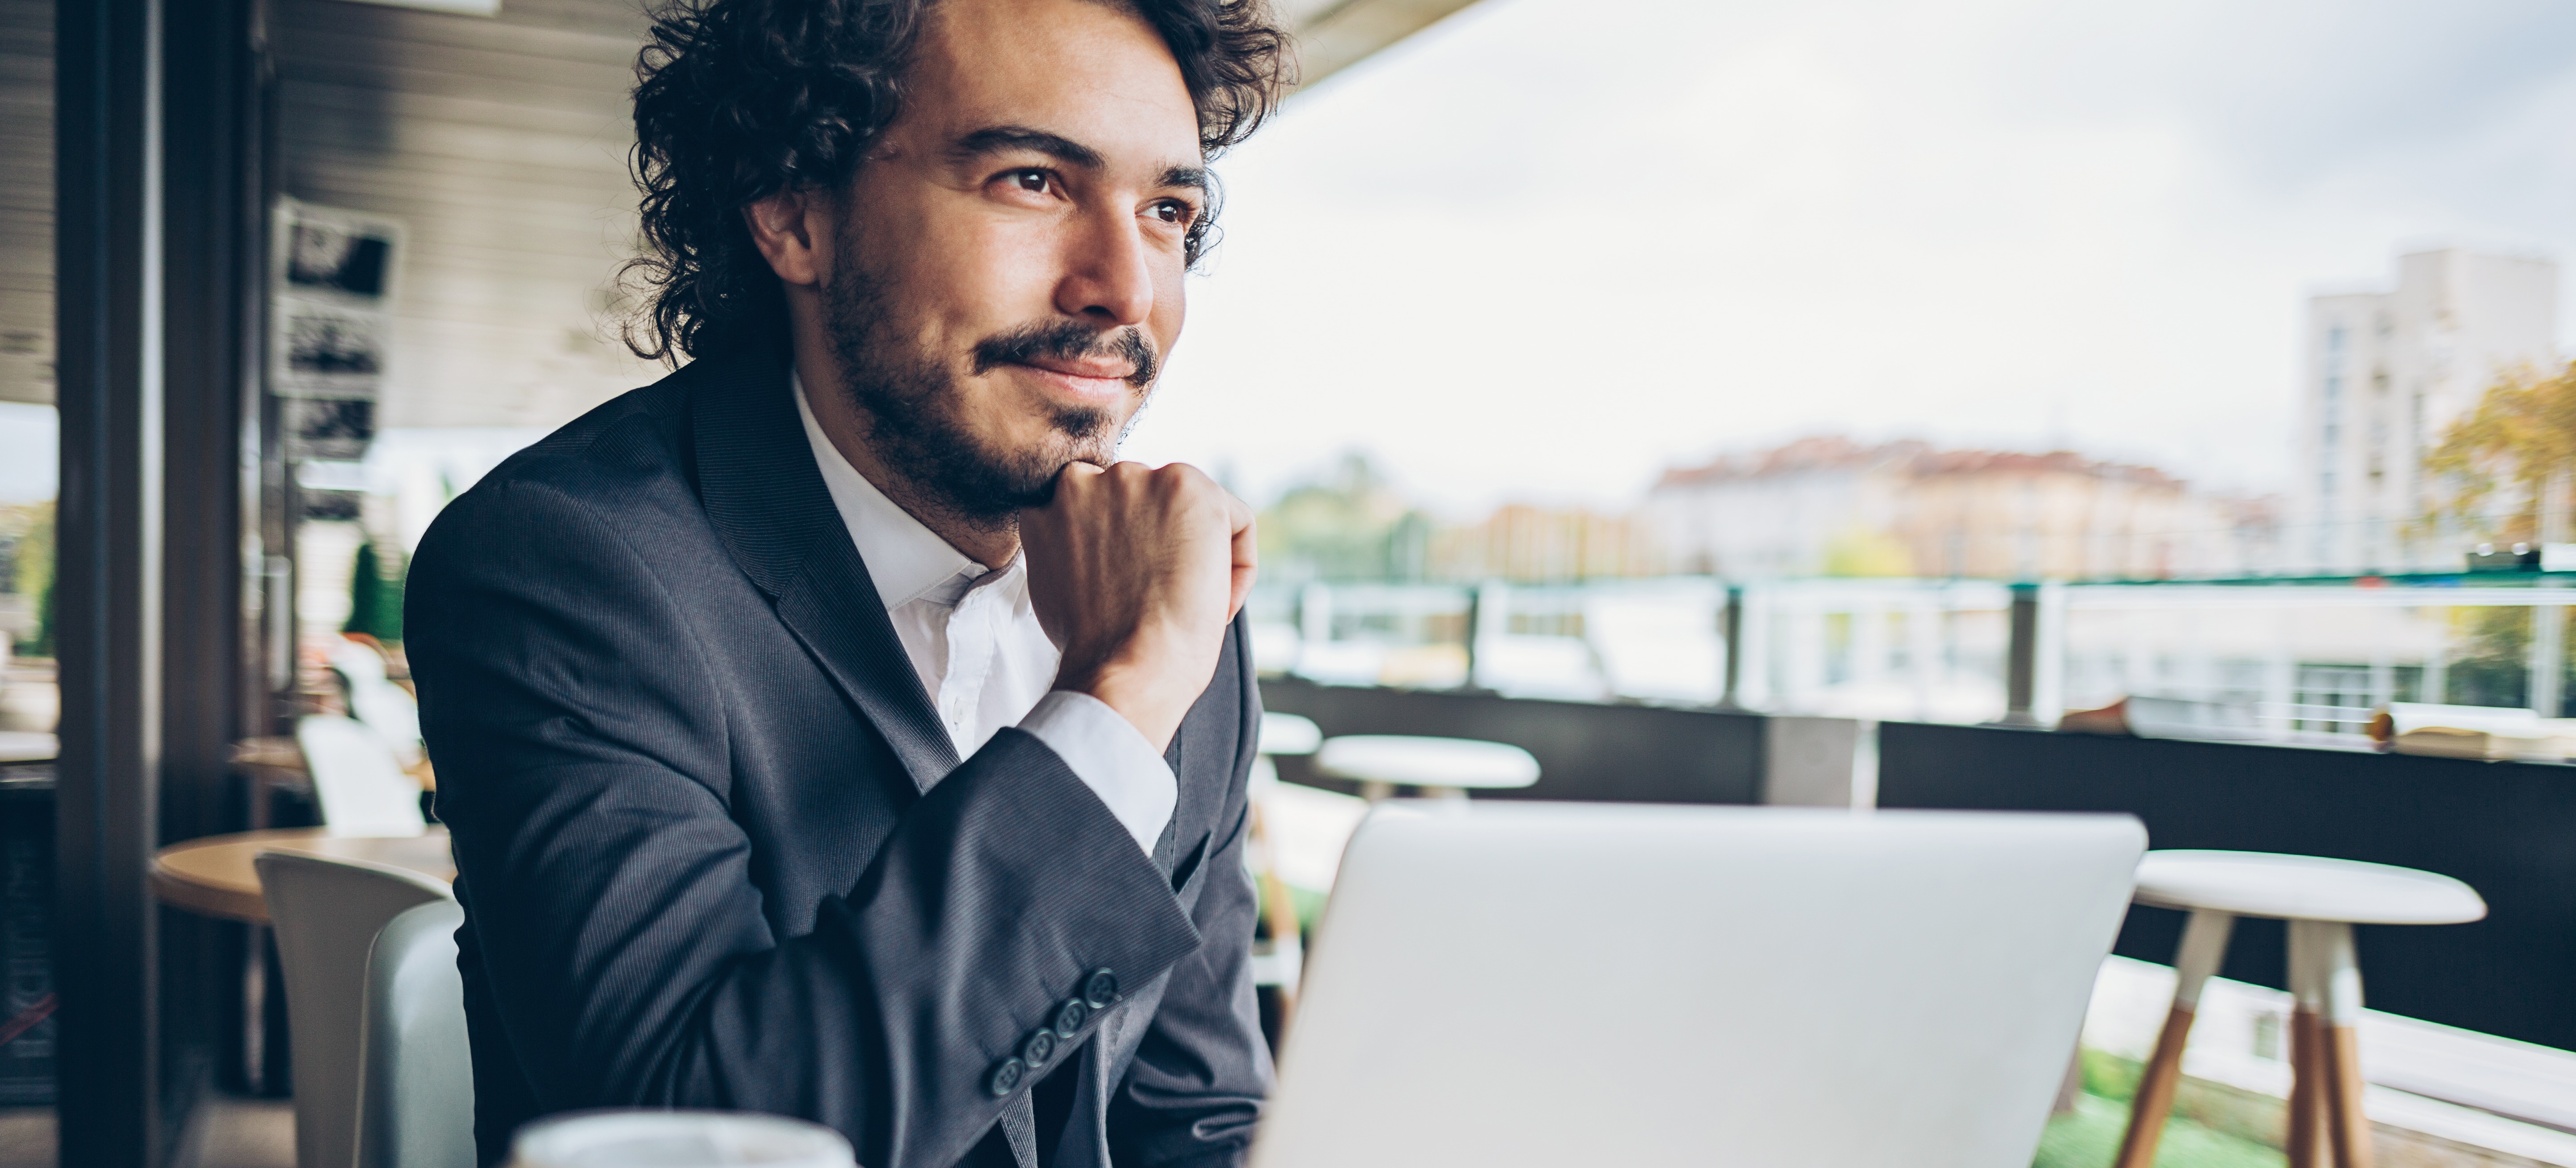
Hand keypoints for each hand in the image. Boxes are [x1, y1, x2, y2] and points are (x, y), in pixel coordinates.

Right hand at [1022, 462, 1256, 750]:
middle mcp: (1089, 478)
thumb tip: (1105, 546)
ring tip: (1187, 604)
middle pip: (1148, 506)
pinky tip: (1216, 603)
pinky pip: (1237, 521)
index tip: (1135, 588)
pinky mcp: (1189, 488)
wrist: (1126, 666)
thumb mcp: (1060, 583)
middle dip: (1162, 549)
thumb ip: (1076, 547)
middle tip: (1161, 600)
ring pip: (1191, 513)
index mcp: (1053, 501)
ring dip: (1198, 556)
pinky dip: (1238, 566)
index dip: (1127, 554)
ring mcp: (1139, 479)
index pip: (1105, 510)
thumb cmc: (1096, 646)